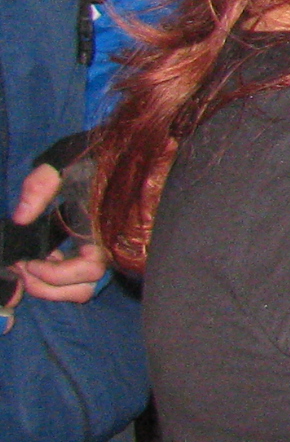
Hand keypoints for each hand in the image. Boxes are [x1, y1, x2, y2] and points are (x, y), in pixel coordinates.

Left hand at [7, 164, 105, 306]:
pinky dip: (57, 282)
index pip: (89, 269)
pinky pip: (79, 281)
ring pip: (83, 289)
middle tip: (22, 271)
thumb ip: (40, 186)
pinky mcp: (91, 252)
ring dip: (52, 289)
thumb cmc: (90, 157)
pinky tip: (41, 262)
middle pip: (85, 288)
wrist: (116, 152)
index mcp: (106, 227)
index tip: (30, 262)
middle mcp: (108, 245)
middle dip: (48, 287)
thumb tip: (21, 218)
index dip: (57, 274)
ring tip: (28, 272)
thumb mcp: (61, 164)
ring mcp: (101, 251)